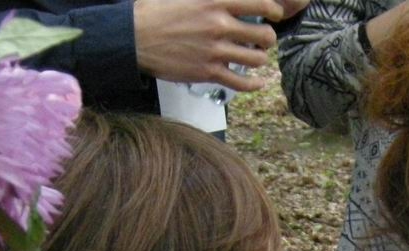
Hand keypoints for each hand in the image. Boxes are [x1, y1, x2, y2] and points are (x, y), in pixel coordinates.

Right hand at [133, 0, 291, 91]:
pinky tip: (258, 82)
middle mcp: (219, 25)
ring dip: (260, 59)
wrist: (134, 37)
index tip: (274, 14)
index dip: (273, 10)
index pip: (259, 3)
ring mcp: (215, 51)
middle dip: (268, 38)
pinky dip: (254, 84)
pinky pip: (242, 83)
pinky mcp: (208, 72)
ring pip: (257, 60)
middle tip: (263, 38)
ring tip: (254, 56)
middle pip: (265, 35)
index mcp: (214, 1)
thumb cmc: (157, 11)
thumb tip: (228, 0)